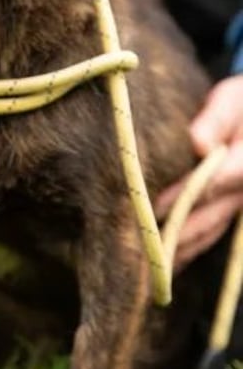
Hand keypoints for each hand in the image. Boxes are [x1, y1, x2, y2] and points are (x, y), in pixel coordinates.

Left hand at [156, 75, 242, 270]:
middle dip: (171, 236)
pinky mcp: (230, 209)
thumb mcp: (235, 100)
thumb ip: (218, 118)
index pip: (209, 185)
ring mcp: (238, 204)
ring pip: (206, 232)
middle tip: (136, 252)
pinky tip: (163, 259)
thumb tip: (198, 143)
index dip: (178, 199)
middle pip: (205, 218)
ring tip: (144, 268)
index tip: (148, 208)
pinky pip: (209, 232)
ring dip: (177, 250)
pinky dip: (187, 247)